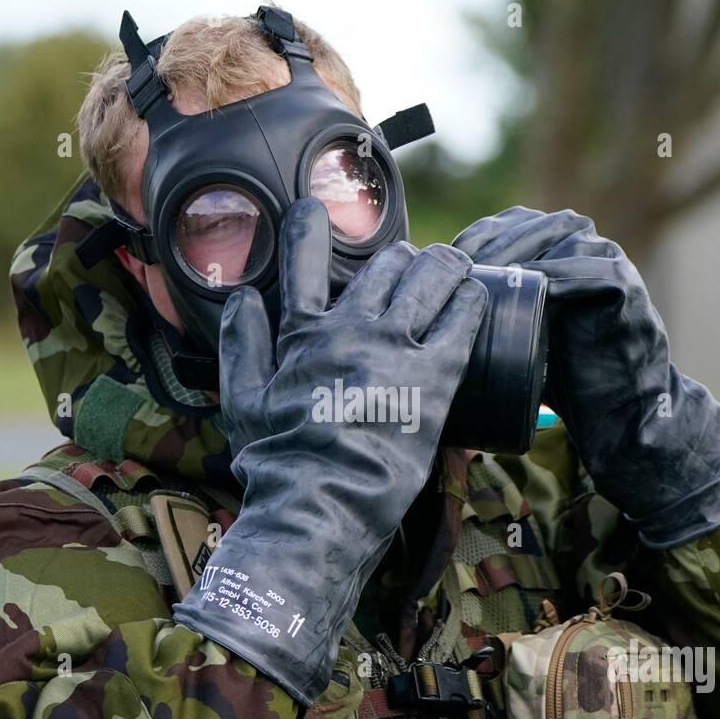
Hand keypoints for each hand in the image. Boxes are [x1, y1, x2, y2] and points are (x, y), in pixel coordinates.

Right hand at [173, 197, 487, 705]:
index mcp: (304, 334)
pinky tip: (479, 296)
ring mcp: (396, 351)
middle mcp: (352, 330)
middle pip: (387, 264)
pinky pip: (463, 321)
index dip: (308, 226)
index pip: (304, 260)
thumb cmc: (278, 462)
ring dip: (444, 266)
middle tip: (413, 266)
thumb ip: (240, 344)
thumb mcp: (243, 401)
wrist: (318, 508)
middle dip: (403, 258)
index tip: (314, 210)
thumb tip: (240, 298)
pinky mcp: (435, 380)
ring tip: (454, 269)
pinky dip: (472, 301)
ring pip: (430, 279)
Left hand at [454, 206, 719, 548]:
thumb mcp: (516, 336)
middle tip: (458, 269)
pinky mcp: (625, 285)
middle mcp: (580, 246)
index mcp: (551, 250)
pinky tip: (528, 290)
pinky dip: (557, 275)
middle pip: (527, 225)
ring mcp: (606, 261)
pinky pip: (588, 269)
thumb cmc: (562, 378)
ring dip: (518, 253)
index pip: (504, 226)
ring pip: (557, 236)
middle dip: (488, 243)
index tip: (441, 265)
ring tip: (486, 276)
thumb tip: (425, 316)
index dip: (472, 239)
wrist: (617, 416)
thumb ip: (488, 314)